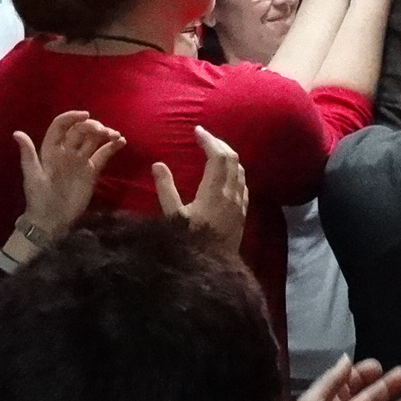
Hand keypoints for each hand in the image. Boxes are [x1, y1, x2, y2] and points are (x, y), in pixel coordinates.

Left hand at [15, 110, 125, 245]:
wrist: (51, 220)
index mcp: (51, 149)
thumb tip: (16, 132)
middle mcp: (67, 151)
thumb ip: (28, 154)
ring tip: (114, 135)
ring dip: (104, 134)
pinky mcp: (92, 171)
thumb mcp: (32, 176)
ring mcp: (80, 160)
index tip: (86, 115)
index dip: (71, 118)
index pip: (60, 126)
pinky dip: (112, 147)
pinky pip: (103, 155)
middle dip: (92, 126)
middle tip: (102, 130)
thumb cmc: (38, 197)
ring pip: (93, 140)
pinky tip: (121, 142)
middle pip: (80, 131)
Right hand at [153, 127, 247, 254]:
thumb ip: (165, 189)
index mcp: (215, 192)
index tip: (197, 130)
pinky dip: (235, 171)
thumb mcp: (172, 216)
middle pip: (232, 158)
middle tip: (204, 137)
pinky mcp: (243, 214)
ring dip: (229, 156)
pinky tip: (227, 175)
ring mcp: (240, 204)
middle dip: (219, 143)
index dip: (209, 140)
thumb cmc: (190, 242)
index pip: (217, 156)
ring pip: (240, 170)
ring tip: (214, 151)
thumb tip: (158, 164)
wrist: (212, 270)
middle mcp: (231, 194)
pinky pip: (243, 184)